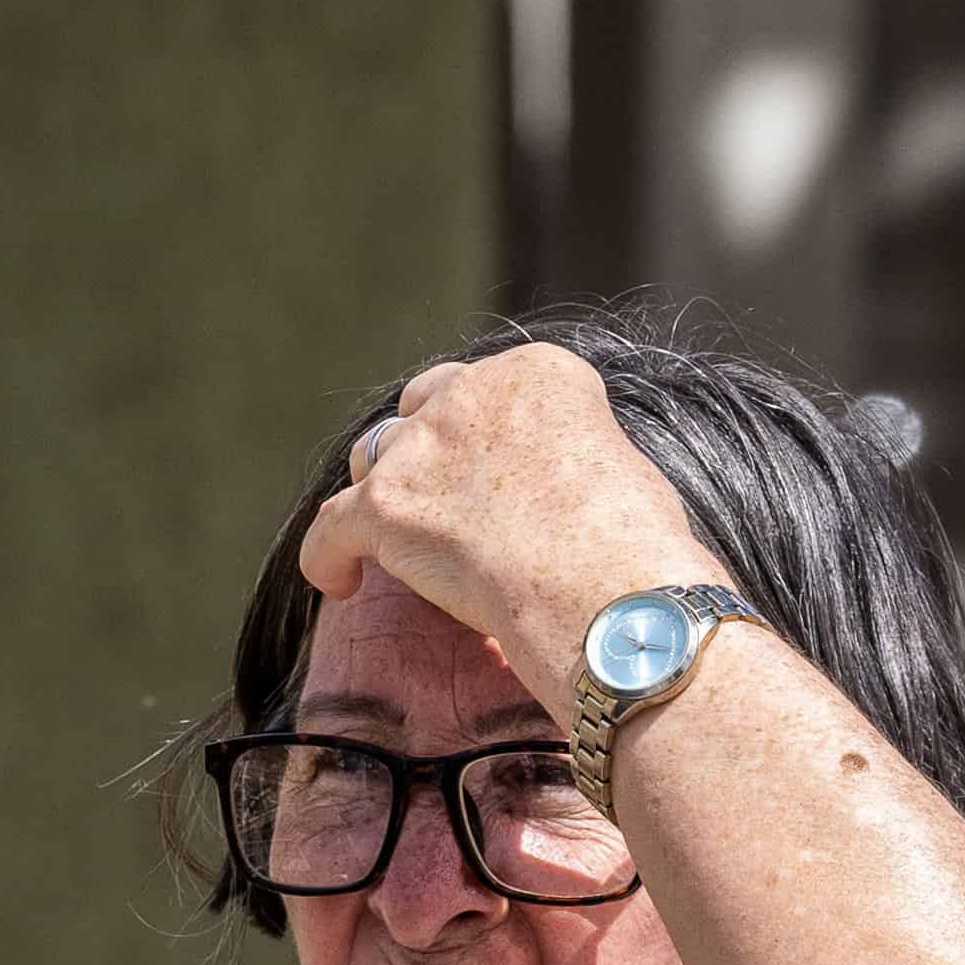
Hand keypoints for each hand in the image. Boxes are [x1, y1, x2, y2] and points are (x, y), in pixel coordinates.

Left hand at [295, 345, 727, 713]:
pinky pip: (330, 527)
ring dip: (380, 491)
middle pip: (421, 407)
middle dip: (423, 447)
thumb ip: (559, 448)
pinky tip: (340, 581)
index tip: (486, 471)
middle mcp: (474, 390)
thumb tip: (536, 481)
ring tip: (389, 538)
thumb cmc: (635, 549)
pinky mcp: (384, 504)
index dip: (477, 431)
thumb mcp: (612, 461)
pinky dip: (329, 555)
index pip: (485, 388)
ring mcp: (423, 445)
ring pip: (373, 458)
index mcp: (539, 370)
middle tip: (435, 497)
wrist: (612, 594)